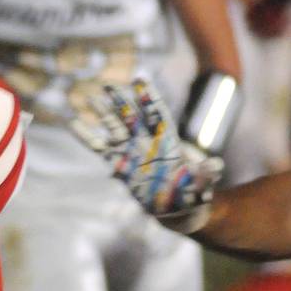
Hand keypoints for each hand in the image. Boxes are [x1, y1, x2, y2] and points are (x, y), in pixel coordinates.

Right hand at [70, 79, 222, 233]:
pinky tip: (74, 123)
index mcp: (168, 143)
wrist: (180, 209)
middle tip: (108, 84)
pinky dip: (88, 137)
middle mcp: (148, 144)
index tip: (140, 80)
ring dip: (103, 114)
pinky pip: (100, 150)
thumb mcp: (204, 185)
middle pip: (132, 117)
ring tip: (89, 97)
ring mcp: (133, 153)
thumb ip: (207, 174)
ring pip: (115, 129)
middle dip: (121, 101)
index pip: (157, 115)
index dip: (149, 98)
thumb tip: (216, 165)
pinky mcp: (121, 166)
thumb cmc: (195, 195)